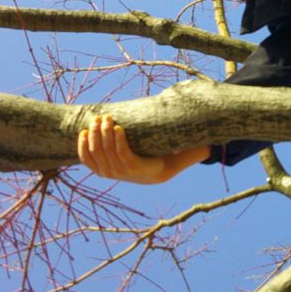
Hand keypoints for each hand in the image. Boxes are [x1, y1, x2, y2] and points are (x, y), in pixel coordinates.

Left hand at [77, 114, 207, 184]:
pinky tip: (83, 132)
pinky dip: (83, 147)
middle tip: (106, 117)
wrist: (153, 174)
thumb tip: (208, 144)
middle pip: (108, 153)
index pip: (125, 157)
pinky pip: (88, 159)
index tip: (119, 126)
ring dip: (95, 136)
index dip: (119, 143)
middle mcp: (122, 174)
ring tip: (98, 119)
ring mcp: (110, 173)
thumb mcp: (178, 153)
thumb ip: (190, 148)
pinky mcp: (101, 170)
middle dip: (104, 133)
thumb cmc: (166, 157)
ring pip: (96, 154)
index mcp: (139, 171)